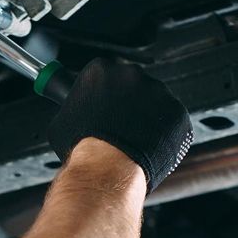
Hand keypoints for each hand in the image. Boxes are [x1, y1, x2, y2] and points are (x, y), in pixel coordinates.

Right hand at [44, 59, 193, 189]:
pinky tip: (149, 145)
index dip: (103, 92)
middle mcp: (131, 74)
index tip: (104, 106)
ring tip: (134, 138)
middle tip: (119, 124)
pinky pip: (170, 119)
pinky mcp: (176, 111)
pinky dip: (163, 131)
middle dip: (128, 101)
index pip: (104, 74)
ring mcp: (157, 91)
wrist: (107, 167)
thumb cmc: (83, 146)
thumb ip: (70, 108)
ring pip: (153, 101)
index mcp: (101, 70)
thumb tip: (69, 111)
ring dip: (147, 115)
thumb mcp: (61, 121)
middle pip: (131, 83)